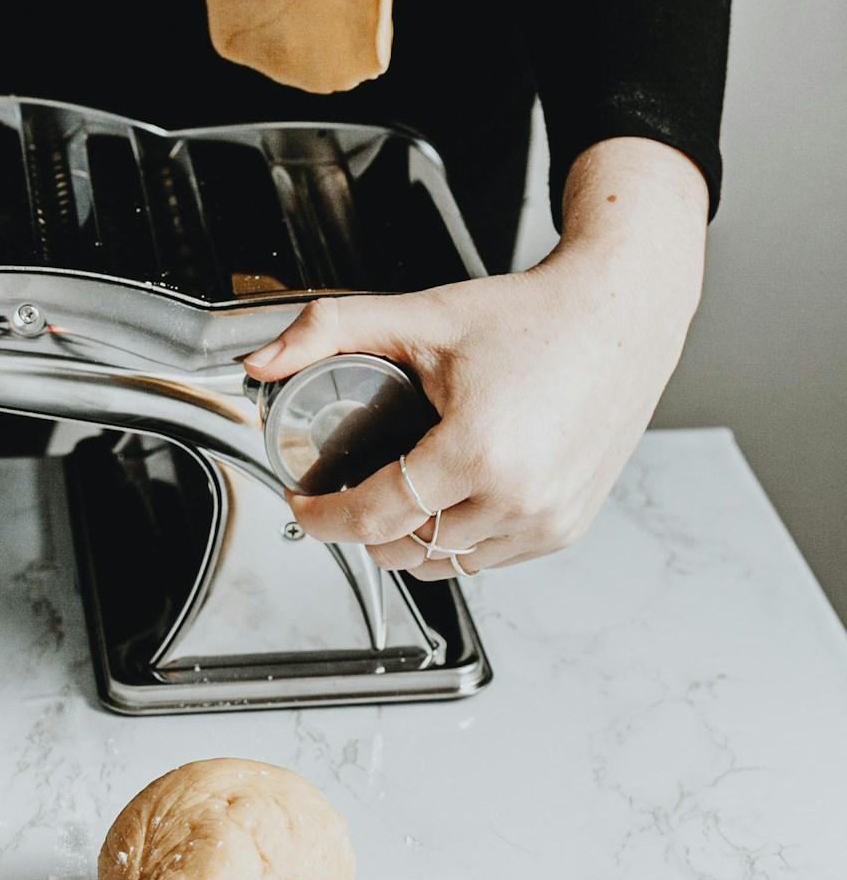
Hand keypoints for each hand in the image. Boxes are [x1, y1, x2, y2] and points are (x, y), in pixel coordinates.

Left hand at [242, 139, 708, 577]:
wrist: (619, 315)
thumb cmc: (528, 316)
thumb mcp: (417, 316)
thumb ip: (328, 330)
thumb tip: (260, 361)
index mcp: (478, 453)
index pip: (374, 518)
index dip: (323, 518)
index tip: (302, 504)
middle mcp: (519, 498)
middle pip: (404, 550)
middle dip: (361, 529)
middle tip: (342, 492)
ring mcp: (548, 520)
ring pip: (445, 563)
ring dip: (408, 540)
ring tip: (391, 494)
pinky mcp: (566, 528)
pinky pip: (487, 558)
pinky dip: (455, 540)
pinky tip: (442, 502)